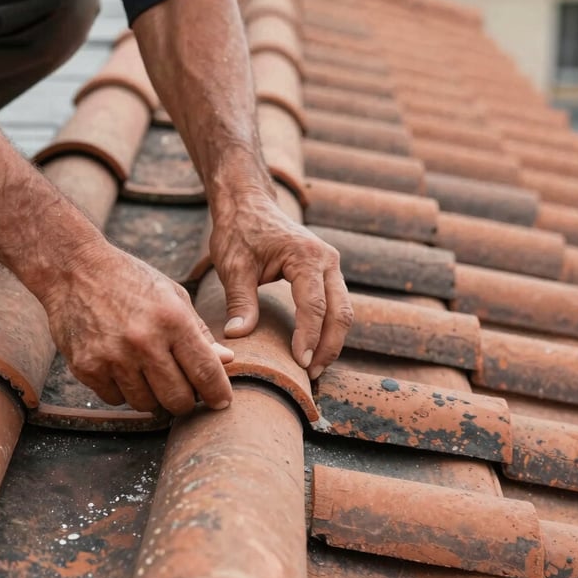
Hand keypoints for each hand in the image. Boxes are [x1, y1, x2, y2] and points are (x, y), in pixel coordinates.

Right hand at [42, 241, 233, 414]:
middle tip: (183, 391)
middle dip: (185, 401)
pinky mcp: (87, 367)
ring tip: (148, 373)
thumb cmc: (130, 280)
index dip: (218, 394)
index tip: (221, 402)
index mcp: (172, 319)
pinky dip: (123, 391)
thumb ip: (199, 332)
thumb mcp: (172, 296)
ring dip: (152, 397)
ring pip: (146, 405)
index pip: (205, 371)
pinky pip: (115, 399)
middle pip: (177, 399)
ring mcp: (113, 357)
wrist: (73, 268)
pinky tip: (121, 368)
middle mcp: (144, 341)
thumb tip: (226, 361)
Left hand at [210, 192, 352, 379]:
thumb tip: (237, 334)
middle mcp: (327, 259)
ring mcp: (331, 265)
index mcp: (305, 256)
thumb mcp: (233, 266)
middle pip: (340, 312)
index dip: (309, 337)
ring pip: (344, 310)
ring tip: (314, 367)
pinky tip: (315, 348)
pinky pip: (336, 304)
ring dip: (333, 340)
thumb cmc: (239, 230)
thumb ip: (239, 301)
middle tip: (311, 373)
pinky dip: (330, 328)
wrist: (248, 203)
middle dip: (329, 346)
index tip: (300, 363)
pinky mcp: (327, 271)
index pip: (314, 305)